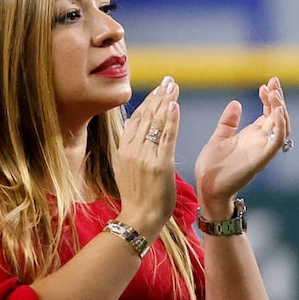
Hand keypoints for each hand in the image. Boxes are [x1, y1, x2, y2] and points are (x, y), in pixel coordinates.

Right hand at [113, 77, 180, 237]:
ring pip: (156, 123)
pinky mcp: (159, 164)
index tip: (158, 89)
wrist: (139, 218)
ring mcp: (145, 157)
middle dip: (159, 96)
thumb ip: (132, 148)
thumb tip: (134, 126)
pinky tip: (174, 106)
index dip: (148, 102)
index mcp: (124, 150)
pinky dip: (170, 120)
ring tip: (174, 87)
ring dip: (166, 102)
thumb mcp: (127, 168)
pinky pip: (166, 137)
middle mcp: (132, 150)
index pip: (137, 119)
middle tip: (169, 81)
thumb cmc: (138, 197)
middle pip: (147, 116)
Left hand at [193, 78, 288, 219]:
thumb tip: (236, 103)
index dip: (270, 98)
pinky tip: (277, 112)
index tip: (264, 85)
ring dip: (281, 109)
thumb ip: (228, 122)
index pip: (269, 113)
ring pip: (282, 127)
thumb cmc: (212, 168)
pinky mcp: (261, 159)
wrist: (207, 189)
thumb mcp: (219, 138)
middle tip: (273, 83)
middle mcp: (261, 141)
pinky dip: (280, 126)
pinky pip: (277, 142)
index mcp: (252, 136)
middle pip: (278, 117)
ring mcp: (262, 150)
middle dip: (278, 99)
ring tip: (275, 94)